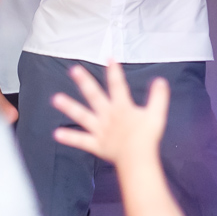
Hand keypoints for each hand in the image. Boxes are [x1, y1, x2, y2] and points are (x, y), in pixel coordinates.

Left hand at [53, 61, 168, 166]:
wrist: (138, 158)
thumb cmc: (147, 137)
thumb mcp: (156, 114)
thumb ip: (158, 97)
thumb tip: (160, 80)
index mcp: (122, 107)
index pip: (117, 85)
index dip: (114, 71)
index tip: (108, 57)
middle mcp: (107, 115)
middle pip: (94, 95)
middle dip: (84, 82)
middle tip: (73, 70)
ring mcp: (99, 129)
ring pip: (82, 115)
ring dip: (69, 107)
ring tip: (55, 99)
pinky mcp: (95, 144)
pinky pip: (81, 140)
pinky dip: (69, 137)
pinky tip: (57, 134)